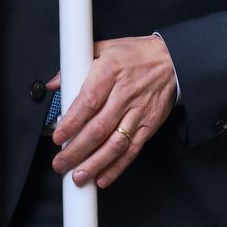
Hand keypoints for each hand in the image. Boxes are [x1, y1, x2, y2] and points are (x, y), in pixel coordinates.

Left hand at [50, 35, 176, 188]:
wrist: (172, 60)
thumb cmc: (136, 55)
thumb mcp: (105, 48)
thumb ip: (77, 65)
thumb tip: (54, 83)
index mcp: (110, 72)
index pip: (88, 102)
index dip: (71, 123)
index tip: (58, 137)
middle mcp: (124, 94)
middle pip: (98, 129)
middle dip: (77, 150)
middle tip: (60, 163)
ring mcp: (138, 112)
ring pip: (115, 144)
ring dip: (95, 164)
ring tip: (79, 177)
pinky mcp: (149, 126)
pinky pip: (132, 150)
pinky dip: (117, 167)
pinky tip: (103, 177)